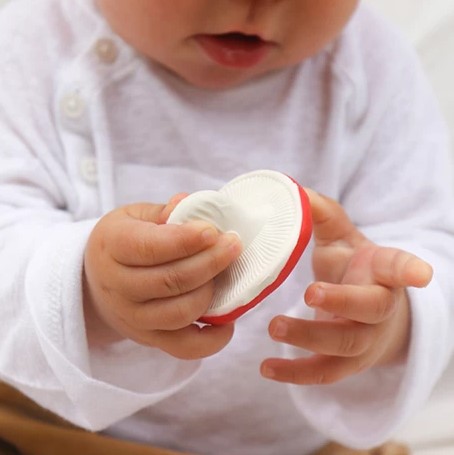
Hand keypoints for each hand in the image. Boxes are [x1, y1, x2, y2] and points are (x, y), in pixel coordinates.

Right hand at [83, 196, 241, 359]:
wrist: (96, 281)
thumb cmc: (124, 241)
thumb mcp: (135, 216)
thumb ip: (164, 212)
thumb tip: (188, 203)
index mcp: (112, 247)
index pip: (150, 248)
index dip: (185, 240)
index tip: (213, 230)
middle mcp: (118, 287)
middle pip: (170, 281)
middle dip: (209, 262)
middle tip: (233, 245)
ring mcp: (132, 318)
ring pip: (180, 313)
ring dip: (211, 292)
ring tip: (225, 273)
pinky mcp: (149, 339)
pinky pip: (184, 348)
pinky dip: (212, 340)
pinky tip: (228, 322)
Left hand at [261, 189, 432, 384]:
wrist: (371, 314)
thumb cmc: (354, 269)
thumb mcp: (342, 238)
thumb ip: (322, 215)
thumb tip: (296, 190)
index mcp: (380, 272)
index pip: (397, 266)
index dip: (408, 270)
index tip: (419, 274)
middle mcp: (378, 308)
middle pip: (368, 309)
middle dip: (342, 303)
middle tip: (310, 293)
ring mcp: (364, 339)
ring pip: (344, 346)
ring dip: (310, 339)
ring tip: (274, 327)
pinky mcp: (346, 362)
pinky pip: (324, 373)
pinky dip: (295, 374)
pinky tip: (267, 368)